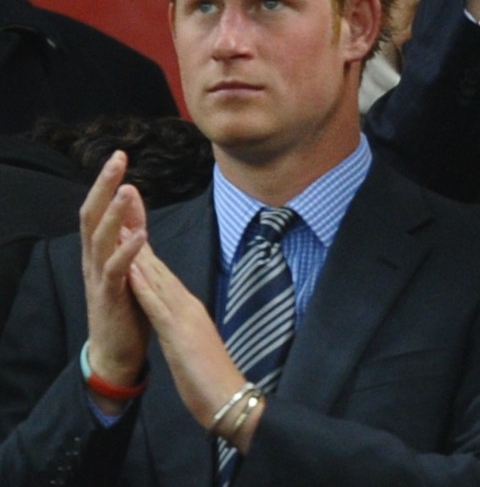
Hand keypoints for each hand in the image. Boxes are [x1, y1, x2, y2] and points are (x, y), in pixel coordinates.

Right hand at [80, 151, 150, 410]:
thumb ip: (129, 232)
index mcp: (99, 251)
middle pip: (92, 216)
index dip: (107, 183)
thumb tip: (132, 199)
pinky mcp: (109, 297)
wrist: (116, 353)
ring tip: (128, 189)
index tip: (120, 155)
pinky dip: (127, 250)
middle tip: (118, 159)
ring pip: (100, 239)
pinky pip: (115, 270)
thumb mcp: (128, 262)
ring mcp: (99, 278)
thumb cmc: (126, 305)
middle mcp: (93, 260)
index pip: (99, 209)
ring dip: (114, 214)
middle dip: (105, 186)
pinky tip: (141, 235)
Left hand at [129, 243, 260, 452]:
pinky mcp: (179, 333)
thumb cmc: (212, 377)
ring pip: (157, 278)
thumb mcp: (193, 343)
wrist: (229, 399)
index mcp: (189, 308)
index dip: (145, 248)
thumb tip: (175, 316)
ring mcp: (184, 317)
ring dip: (138, 252)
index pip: (163, 274)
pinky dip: (143, 285)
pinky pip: (156, 305)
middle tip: (126, 207)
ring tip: (122, 226)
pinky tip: (131, 268)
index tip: (131, 225)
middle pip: (159, 267)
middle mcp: (187, 305)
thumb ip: (184, 325)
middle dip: (140, 238)